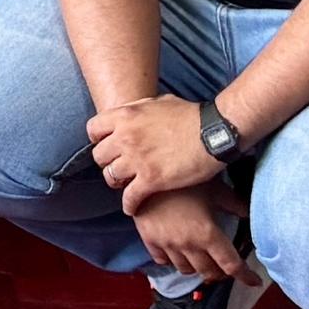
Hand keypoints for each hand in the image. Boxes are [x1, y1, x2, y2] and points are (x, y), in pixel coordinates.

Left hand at [87, 90, 219, 208]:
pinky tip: (134, 207)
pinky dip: (129, 205)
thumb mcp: (160, 101)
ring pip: (110, 177)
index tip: (108, 146)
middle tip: (119, 168)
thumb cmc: (192, 116)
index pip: (93, 130)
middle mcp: (126, 137)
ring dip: (117, 183)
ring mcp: (137, 159)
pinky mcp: (151, 179)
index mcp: (126, 115)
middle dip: (108, 163)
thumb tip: (131, 112)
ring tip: (126, 186)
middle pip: (99, 156)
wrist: (214, 132)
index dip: (99, 140)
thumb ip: (139, 108)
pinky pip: (129, 197)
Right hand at [131, 180, 248, 282]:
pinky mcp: (149, 240)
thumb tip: (249, 214)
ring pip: (186, 269)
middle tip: (225, 266)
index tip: (254, 281)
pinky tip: (177, 251)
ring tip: (201, 258)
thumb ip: (234, 204)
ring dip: (197, 267)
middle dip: (220, 272)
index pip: (231, 265)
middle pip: (210, 272)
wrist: (146, 172)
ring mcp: (167, 245)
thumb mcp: (215, 188)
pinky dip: (173, 260)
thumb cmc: (184, 178)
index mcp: (208, 234)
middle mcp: (188, 245)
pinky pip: (163, 260)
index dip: (246, 276)